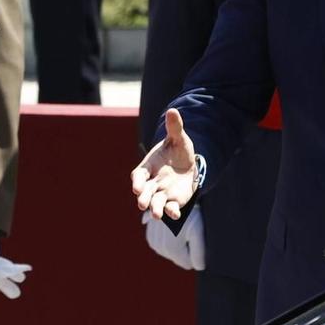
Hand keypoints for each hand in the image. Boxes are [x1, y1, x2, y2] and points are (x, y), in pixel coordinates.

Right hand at [132, 109, 199, 223]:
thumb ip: (174, 127)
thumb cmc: (178, 150)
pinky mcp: (173, 201)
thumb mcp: (178, 138)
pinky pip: (170, 208)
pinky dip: (172, 212)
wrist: (189, 165)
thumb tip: (173, 110)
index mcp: (148, 167)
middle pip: (144, 192)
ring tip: (156, 215)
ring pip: (155, 203)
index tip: (136, 186)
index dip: (137, 181)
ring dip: (155, 209)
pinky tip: (175, 215)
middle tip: (142, 203)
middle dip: (143, 197)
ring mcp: (162, 193)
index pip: (139, 175)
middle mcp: (152, 182)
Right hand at [145, 208, 206, 271]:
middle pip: (177, 258)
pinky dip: (168, 240)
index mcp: (172, 249)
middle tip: (192, 232)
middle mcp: (160, 247)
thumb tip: (199, 268)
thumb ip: (199, 253)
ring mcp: (153, 240)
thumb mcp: (199, 231)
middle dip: (185, 250)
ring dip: (177, 244)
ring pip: (169, 251)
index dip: (195, 255)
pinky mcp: (150, 233)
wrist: (176, 192)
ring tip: (185, 229)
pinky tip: (175, 230)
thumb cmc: (191, 212)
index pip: (187, 263)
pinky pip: (161, 244)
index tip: (197, 239)